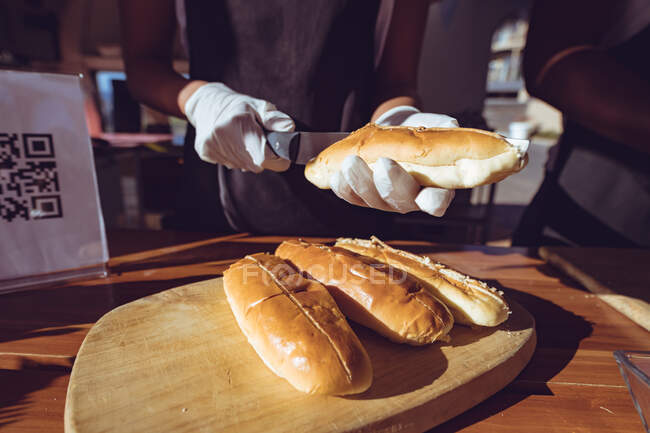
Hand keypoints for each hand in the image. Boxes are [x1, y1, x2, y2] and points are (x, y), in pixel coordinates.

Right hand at [184, 82, 294, 172]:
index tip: (275, 150)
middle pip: (255, 164)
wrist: (207, 104)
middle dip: (261, 156)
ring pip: (242, 166)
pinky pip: (229, 165)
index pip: (263, 156)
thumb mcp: (259, 107)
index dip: (274, 156)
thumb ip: (275, 119)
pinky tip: (230, 143)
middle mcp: (223, 135)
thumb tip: (289, 128)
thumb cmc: (239, 106)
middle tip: (257, 141)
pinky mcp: (205, 152)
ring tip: (242, 140)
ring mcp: (212, 145)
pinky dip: (234, 158)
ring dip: (247, 158)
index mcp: (239, 122)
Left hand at [330, 106, 456, 215]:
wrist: (394, 129)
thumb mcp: (435, 125)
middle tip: (383, 164)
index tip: (427, 198)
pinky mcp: (363, 196)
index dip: (432, 203)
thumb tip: (449, 125)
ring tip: (351, 163)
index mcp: (435, 187)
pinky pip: (351, 197)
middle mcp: (410, 200)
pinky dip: (343, 187)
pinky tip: (336, 175)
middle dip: (390, 185)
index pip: (437, 202)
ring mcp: (385, 200)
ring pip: (372, 200)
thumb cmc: (419, 131)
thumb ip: (444, 127)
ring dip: (360, 183)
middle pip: (401, 202)